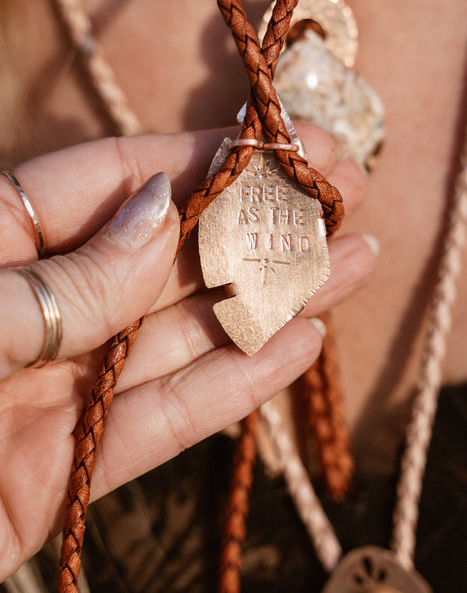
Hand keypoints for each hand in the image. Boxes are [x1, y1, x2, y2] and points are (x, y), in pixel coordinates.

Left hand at [0, 125, 374, 578]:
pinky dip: (232, 387)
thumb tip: (159, 213)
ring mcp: (48, 393)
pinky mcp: (63, 472)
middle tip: (339, 196)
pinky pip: (162, 421)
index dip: (191, 161)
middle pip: (159, 260)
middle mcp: (22, 313)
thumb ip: (61, 277)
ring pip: (176, 339)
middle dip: (253, 228)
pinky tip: (298, 344)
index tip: (270, 145)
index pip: (102, 183)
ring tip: (349, 263)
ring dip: (267, 302)